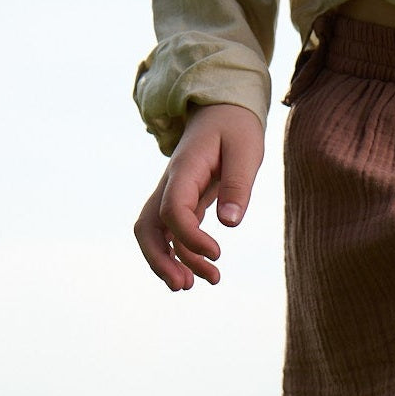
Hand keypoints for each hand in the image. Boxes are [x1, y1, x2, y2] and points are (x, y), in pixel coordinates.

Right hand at [134, 103, 265, 289]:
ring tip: (201, 284)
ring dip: (170, 263)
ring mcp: (173, 194)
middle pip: (148, 226)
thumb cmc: (237, 127)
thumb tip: (230, 224)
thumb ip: (238, 186)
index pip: (173, 209)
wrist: (224, 109)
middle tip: (184, 286)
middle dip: (160, 260)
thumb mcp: (246, 151)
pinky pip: (172, 234)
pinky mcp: (183, 203)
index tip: (218, 253)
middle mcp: (172, 184)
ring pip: (156, 234)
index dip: (190, 238)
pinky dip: (183, 256)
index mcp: (185, 169)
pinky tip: (205, 271)